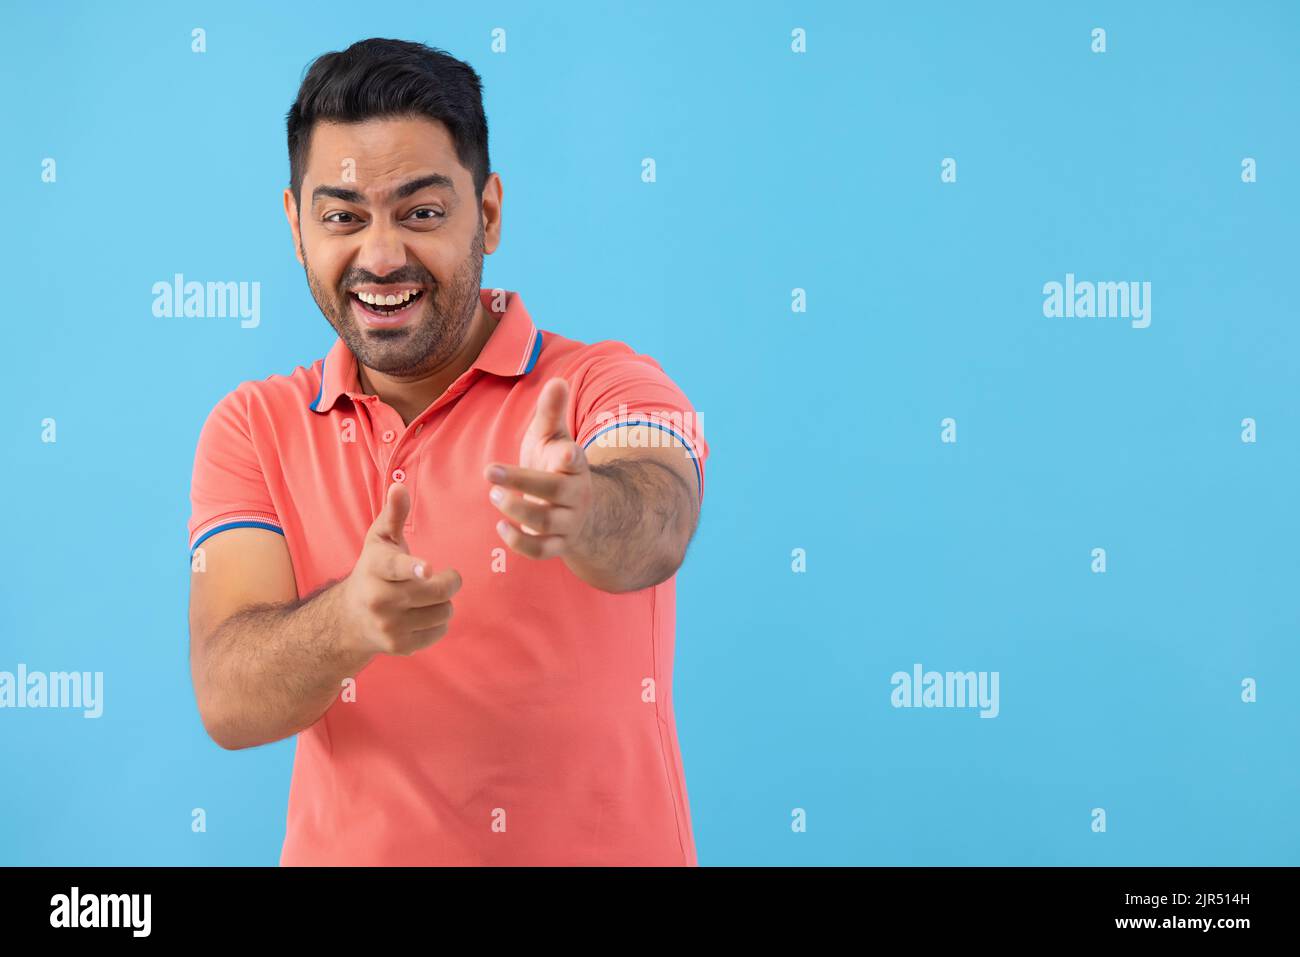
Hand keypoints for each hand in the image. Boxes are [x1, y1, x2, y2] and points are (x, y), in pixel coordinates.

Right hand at [339, 481, 461, 655]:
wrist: (350, 619)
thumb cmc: (373, 570)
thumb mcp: (380, 541)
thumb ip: (393, 514)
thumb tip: (399, 486)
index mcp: (375, 568)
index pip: (396, 567)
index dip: (413, 567)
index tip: (427, 569)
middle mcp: (379, 600)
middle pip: (435, 591)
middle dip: (448, 581)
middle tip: (443, 576)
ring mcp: (389, 626)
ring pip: (443, 612)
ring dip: (443, 602)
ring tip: (428, 596)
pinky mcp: (400, 647)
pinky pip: (440, 631)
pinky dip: (439, 621)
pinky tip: (423, 614)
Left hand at [484, 377, 592, 560]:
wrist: (581, 508)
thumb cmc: (557, 464)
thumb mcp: (554, 437)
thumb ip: (552, 412)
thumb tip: (556, 380)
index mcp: (575, 465)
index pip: (575, 461)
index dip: (569, 457)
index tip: (564, 451)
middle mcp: (575, 494)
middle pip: (553, 491)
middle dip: (520, 482)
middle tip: (489, 469)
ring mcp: (567, 521)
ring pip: (544, 521)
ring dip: (515, 509)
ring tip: (493, 495)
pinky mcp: (558, 544)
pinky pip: (541, 550)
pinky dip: (520, 543)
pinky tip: (500, 528)